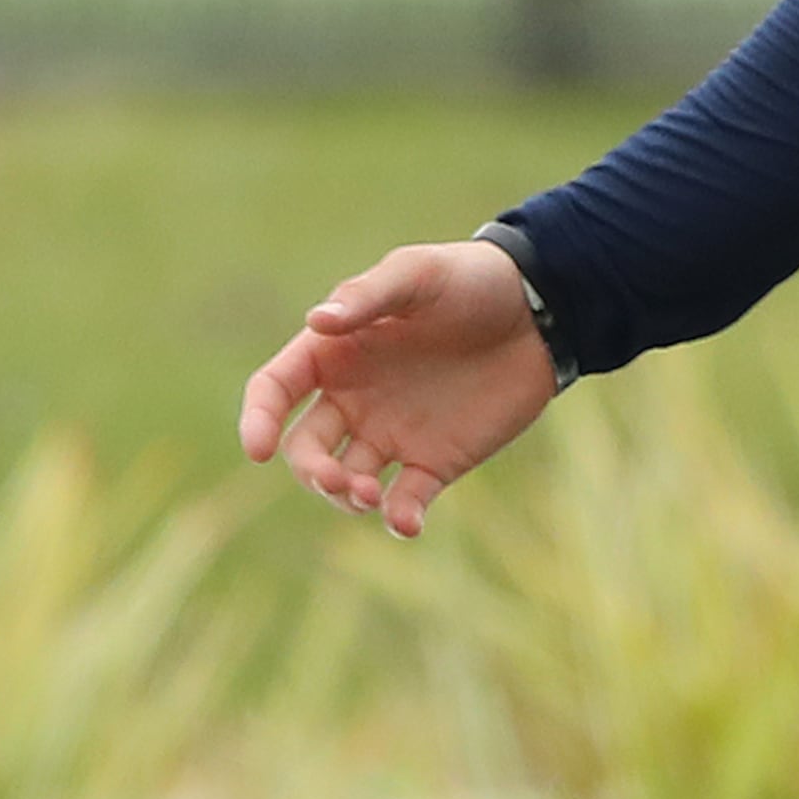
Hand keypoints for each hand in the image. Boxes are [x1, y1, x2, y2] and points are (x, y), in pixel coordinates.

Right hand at [237, 239, 561, 538]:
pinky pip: (405, 500)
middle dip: (310, 472)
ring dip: (347, 497)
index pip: (274, 391)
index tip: (259, 448)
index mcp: (335, 353)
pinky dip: (400, 518)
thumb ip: (370, 297)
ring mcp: (392, 433)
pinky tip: (406, 523)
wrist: (541, 309)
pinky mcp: (435, 460)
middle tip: (339, 480)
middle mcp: (353, 399)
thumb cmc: (471, 279)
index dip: (257, 420)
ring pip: (346, 481)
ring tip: (370, 496)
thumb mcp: (418, 274)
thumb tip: (317, 322)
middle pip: (305, 448)